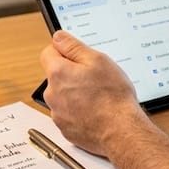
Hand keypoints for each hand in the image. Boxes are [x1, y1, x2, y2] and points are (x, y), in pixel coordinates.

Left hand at [39, 30, 147, 155]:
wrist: (120, 131)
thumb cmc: (112, 96)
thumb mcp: (98, 60)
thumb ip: (73, 46)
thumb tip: (58, 37)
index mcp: (57, 73)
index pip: (48, 52)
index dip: (64, 51)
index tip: (78, 56)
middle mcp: (52, 94)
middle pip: (56, 75)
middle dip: (71, 73)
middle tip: (94, 77)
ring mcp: (57, 113)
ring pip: (62, 95)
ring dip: (75, 93)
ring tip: (98, 96)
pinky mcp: (65, 128)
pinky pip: (69, 113)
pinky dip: (79, 111)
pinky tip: (96, 111)